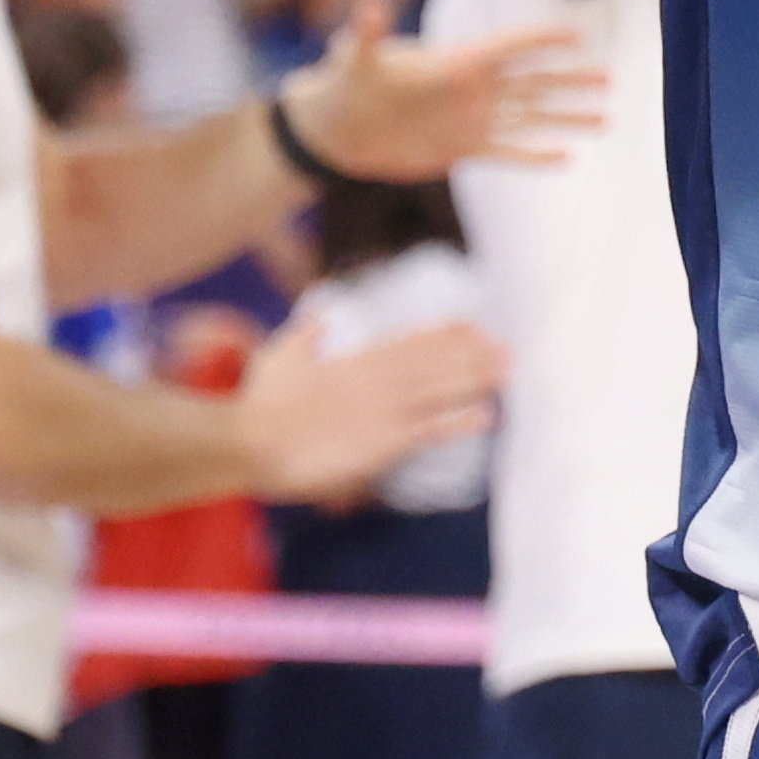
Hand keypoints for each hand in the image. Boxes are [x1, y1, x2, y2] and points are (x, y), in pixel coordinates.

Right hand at [228, 312, 501, 505]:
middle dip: (471, 354)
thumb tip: (318, 314)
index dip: (443, 334)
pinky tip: (487, 416)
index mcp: (356, 360)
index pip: (410, 342)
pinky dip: (460, 422)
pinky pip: (430, 431)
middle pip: (434, 362)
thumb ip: (306, 333)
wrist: (251, 441)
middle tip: (504, 348)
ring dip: (476, 379)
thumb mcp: (281, 354)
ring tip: (507, 371)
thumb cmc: (260, 401)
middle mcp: (378, 380)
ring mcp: (383, 411)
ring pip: (440, 390)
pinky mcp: (383, 443)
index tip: (469, 325)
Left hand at [285, 3, 604, 182]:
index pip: (509, 48)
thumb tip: (367, 8)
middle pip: (533, 82)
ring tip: (606, 117)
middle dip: (572, 80)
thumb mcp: (354, 60)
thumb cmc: (344, 86)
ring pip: (530, 118)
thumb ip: (366, 36)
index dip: (541, 42)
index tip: (578, 37)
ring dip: (567, 118)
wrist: (336, 131)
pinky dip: (536, 156)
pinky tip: (567, 157)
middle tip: (611, 79)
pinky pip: (508, 153)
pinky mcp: (461, 149)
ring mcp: (470, 120)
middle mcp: (471, 90)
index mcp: (455, 63)